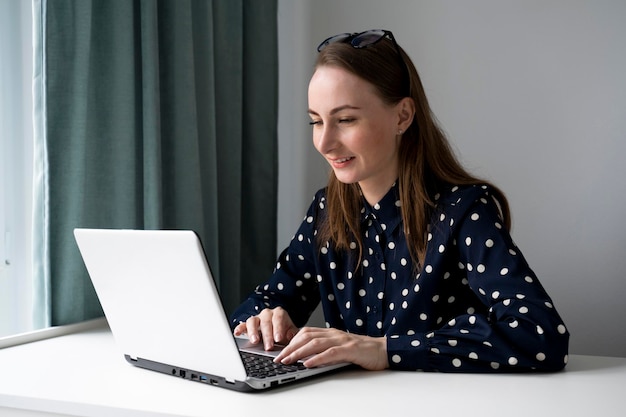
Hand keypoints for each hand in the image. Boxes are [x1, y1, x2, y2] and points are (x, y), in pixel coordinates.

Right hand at [233, 307, 298, 350]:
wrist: (278, 333)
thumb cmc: (285, 332)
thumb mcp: (292, 332)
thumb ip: (293, 333)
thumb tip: (291, 335)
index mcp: (278, 313)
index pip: (278, 318)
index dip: (278, 328)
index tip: (278, 338)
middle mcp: (267, 314)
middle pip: (266, 322)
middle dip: (267, 335)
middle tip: (269, 347)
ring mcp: (256, 319)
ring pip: (252, 321)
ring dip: (253, 331)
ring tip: (255, 341)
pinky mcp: (248, 325)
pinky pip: (242, 325)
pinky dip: (239, 328)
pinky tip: (237, 333)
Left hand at [274, 327, 388, 370]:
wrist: (383, 350)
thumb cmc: (362, 351)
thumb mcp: (339, 348)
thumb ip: (325, 350)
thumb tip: (306, 358)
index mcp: (330, 333)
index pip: (305, 333)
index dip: (291, 341)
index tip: (279, 351)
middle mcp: (334, 334)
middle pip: (306, 337)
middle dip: (290, 348)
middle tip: (278, 358)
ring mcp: (342, 340)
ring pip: (315, 343)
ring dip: (298, 353)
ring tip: (288, 361)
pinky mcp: (350, 349)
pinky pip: (330, 353)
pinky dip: (317, 358)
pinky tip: (308, 364)